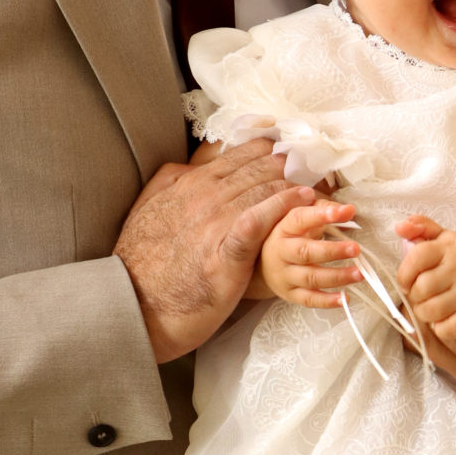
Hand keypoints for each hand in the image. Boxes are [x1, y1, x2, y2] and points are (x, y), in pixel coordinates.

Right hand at [115, 139, 314, 360]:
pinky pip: (260, 220)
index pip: (239, 156)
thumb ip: (169, 182)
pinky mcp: (226, 253)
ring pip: (265, 190)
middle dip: (289, 164)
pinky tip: (304, 201)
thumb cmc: (142, 264)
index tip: (290, 149)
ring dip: (296, 184)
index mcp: (189, 184)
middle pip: (259, 170)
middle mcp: (205, 197)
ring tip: (321, 182)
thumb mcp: (148, 208)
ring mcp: (216, 223)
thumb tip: (187, 167)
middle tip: (316, 163)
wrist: (134, 304)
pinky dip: (284, 206)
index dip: (269, 151)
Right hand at [261, 202, 361, 307]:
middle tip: (355, 249)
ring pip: (310, 278)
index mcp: (284, 229)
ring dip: (337, 276)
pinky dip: (328, 301)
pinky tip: (345, 298)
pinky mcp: (290, 294)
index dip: (322, 215)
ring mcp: (285, 275)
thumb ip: (323, 210)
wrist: (263, 263)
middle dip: (332, 251)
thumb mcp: (301, 218)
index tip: (347, 211)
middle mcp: (281, 252)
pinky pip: (309, 300)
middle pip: (305, 252)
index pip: (300, 219)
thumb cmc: (291, 236)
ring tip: (359, 273)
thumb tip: (349, 210)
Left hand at [395, 214, 455, 343]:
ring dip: (427, 315)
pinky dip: (442, 329)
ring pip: (428, 311)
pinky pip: (444, 329)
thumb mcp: (445, 242)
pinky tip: (450, 319)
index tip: (409, 281)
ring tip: (438, 307)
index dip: (405, 274)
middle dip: (417, 297)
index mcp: (453, 245)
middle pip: (419, 288)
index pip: (416, 256)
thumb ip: (422, 229)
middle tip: (429, 295)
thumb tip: (401, 227)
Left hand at [422, 226, 455, 395]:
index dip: (430, 290)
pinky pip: (446, 344)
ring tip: (429, 271)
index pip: (441, 326)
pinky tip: (444, 290)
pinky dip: (439, 316)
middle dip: (420, 298)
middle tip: (418, 261)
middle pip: (427, 338)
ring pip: (431, 342)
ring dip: (426, 307)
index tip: (429, 258)